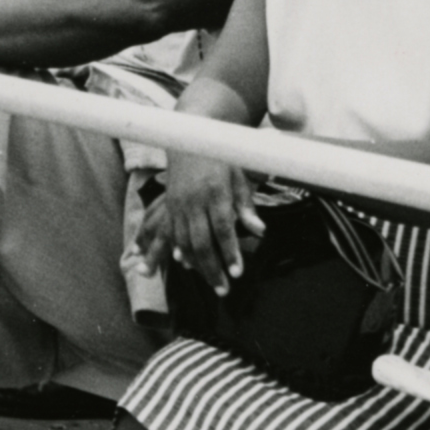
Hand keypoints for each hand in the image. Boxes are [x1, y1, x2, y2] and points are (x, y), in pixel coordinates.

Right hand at [136, 152, 263, 293]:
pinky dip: (178, 251)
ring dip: (197, 266)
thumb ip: (247, 206)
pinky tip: (185, 265)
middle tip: (225, 290)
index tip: (237, 272)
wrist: (189, 139)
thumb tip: (260, 230)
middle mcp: (194, 201)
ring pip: (185, 242)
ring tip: (212, 283)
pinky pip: (171, 234)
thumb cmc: (221, 158)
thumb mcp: (238, 177)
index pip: (223, 229)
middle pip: (202, 242)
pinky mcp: (169, 206)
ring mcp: (178, 204)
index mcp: (215, 192)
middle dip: (213, 268)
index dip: (230, 252)